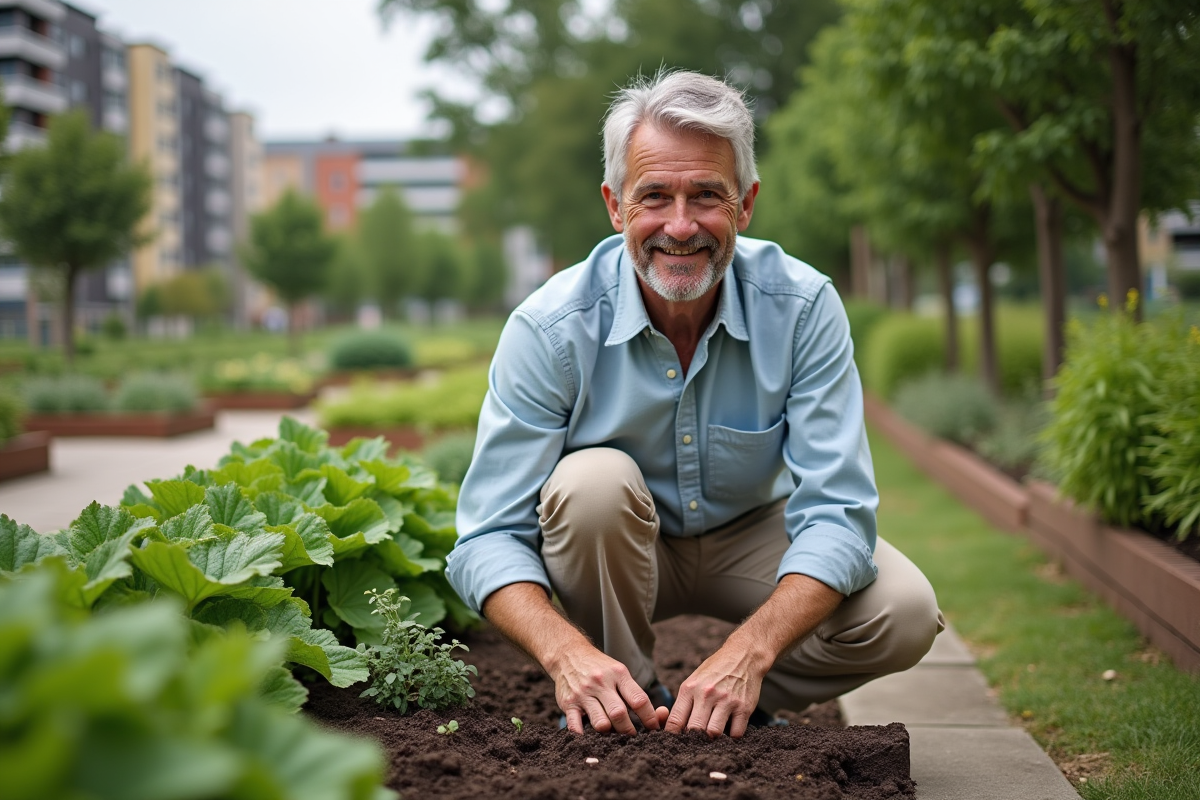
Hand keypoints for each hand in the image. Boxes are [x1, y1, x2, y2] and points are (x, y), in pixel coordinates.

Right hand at [548, 642, 667, 734]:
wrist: (569, 654)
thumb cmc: (600, 668)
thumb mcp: (619, 671)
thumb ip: (633, 692)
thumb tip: (657, 715)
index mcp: (618, 674)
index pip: (639, 699)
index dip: (650, 718)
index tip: (654, 729)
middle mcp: (601, 683)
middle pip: (619, 714)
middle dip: (629, 730)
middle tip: (633, 738)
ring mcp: (583, 694)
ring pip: (600, 723)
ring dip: (609, 734)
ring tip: (613, 736)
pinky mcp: (568, 703)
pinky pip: (575, 726)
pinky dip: (583, 736)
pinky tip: (589, 739)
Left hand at [665, 643, 764, 738]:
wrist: (743, 656)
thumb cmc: (715, 671)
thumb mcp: (694, 680)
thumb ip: (686, 702)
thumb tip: (677, 728)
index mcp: (690, 688)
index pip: (675, 720)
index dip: (673, 736)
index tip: (676, 743)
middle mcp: (706, 694)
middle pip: (694, 729)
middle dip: (694, 739)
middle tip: (697, 742)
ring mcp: (726, 701)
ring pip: (713, 733)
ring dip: (713, 738)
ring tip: (714, 735)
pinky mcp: (744, 707)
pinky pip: (736, 733)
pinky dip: (732, 735)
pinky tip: (731, 728)